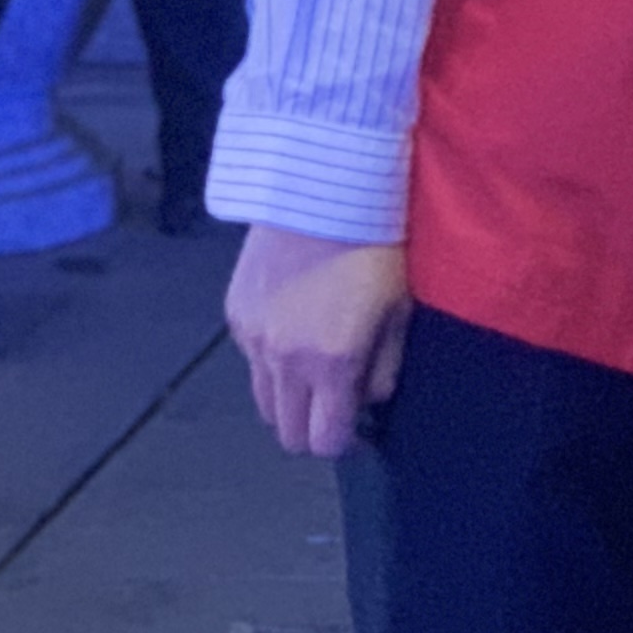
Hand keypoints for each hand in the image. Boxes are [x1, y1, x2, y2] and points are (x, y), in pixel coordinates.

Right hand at [225, 225, 412, 457]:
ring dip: (287, 398)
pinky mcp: (235, 315)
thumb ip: (384, 371)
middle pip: (287, 433)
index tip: (354, 424)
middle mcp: (284, 361)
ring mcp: (252, 339)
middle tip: (333, 401)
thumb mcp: (397, 313)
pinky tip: (292, 326)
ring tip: (312, 367)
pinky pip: (250, 360)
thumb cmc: (375, 250)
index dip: (342, 440)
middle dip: (311, 427)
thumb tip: (368, 405)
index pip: (324, 442)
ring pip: (263, 401)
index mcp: (331, 364)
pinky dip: (270, 360)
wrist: (322, 190)